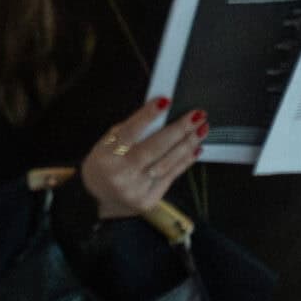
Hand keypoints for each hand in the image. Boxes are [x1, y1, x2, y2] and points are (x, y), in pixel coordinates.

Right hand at [80, 98, 207, 220]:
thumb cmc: (106, 163)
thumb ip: (131, 129)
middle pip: (154, 148)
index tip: (165, 101)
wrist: (98, 198)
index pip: (129, 132)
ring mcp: (135, 188)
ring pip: (167, 162)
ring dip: (188, 144)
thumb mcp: (107, 144)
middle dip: (179, 129)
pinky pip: (171, 176)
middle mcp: (120, 173)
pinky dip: (186, 160)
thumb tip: (160, 111)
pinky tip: (196, 148)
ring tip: (202, 128)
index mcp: (106, 155)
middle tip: (197, 115)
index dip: (147, 116)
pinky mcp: (148, 199)